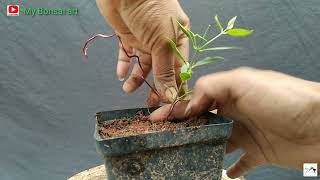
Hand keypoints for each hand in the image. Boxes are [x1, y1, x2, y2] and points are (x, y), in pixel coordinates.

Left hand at [96, 0, 189, 103]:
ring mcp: (145, 39)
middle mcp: (163, 41)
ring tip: (128, 90)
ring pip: (143, 65)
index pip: (180, 69)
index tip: (169, 104)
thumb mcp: (162, 41)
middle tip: (149, 103)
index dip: (174, 86)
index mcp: (179, 39)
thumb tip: (170, 95)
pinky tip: (120, 76)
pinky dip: (124, 66)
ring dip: (137, 79)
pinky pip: (127, 56)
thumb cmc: (150, 9)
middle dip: (155, 86)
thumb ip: (165, 70)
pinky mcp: (128, 36)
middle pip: (161, 70)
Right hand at [150, 67, 319, 177]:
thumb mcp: (243, 82)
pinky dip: (228, 169)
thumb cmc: (282, 98)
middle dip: (182, 129)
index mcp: (229, 94)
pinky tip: (218, 172)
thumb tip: (188, 104)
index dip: (175, 109)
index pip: (195, 100)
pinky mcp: (257, 153)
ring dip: (200, 148)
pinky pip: (238, 164)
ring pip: (215, 142)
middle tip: (162, 138)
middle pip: (201, 122)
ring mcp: (244, 134)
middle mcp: (234, 113)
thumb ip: (211, 87)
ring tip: (181, 156)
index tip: (155, 119)